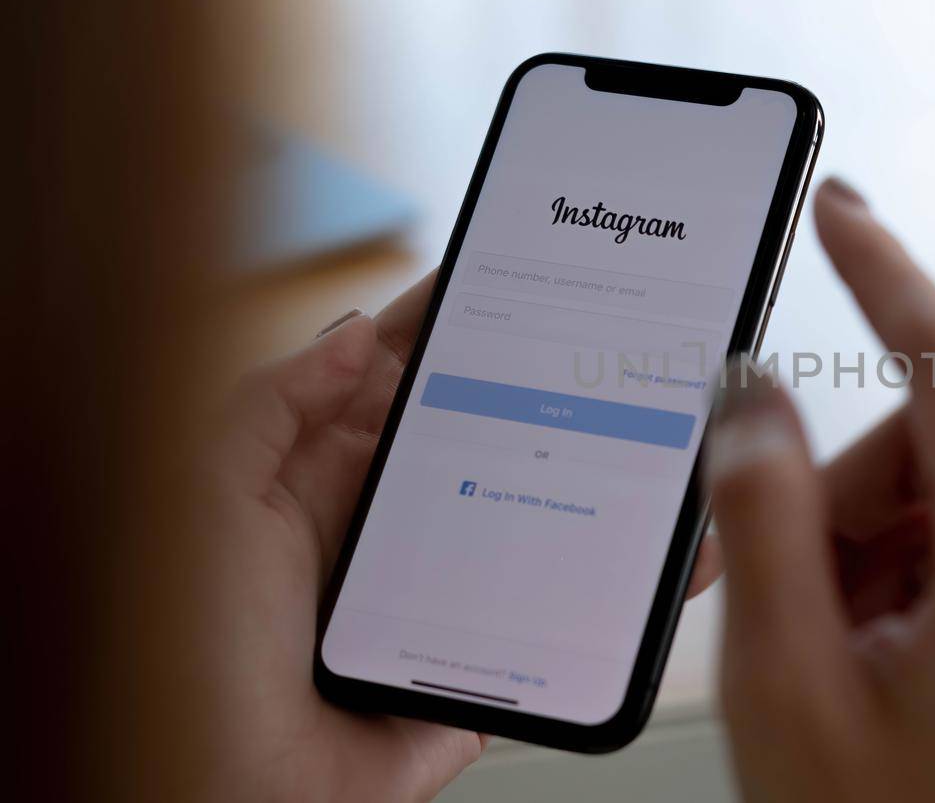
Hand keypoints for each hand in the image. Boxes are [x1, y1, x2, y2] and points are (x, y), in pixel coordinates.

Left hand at [198, 272, 722, 800]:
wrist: (221, 792)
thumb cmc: (178, 653)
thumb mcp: (202, 498)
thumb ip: (271, 402)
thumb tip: (355, 330)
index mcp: (317, 475)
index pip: (400, 376)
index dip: (454, 324)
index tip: (516, 275)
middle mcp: (385, 523)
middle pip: (483, 436)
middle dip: (549, 389)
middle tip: (617, 347)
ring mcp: (438, 588)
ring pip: (536, 518)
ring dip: (601, 484)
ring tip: (664, 446)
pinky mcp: (478, 660)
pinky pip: (557, 614)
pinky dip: (616, 589)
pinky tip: (663, 564)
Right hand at [707, 179, 934, 802]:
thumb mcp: (786, 686)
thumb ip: (765, 518)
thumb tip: (754, 391)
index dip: (883, 271)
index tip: (837, 206)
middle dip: (849, 507)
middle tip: (798, 611)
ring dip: (885, 554)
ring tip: (853, 663)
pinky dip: (934, 576)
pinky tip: (903, 664)